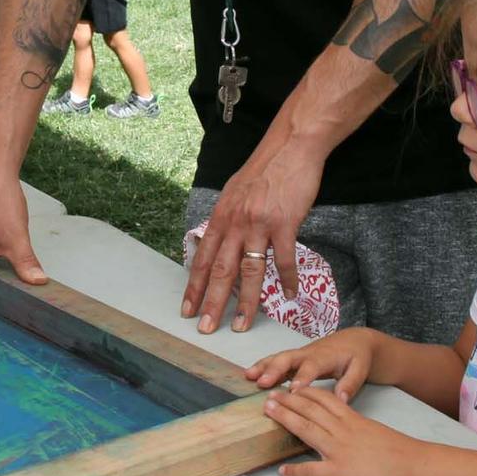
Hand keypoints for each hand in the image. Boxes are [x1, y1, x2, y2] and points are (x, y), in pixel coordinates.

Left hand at [182, 145, 322, 333]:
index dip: (193, 286)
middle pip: (219, 271)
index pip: (202, 259)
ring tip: (243, 326)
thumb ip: (227, 219)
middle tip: (205, 329)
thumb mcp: (234, 193)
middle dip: (211, 303)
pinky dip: (287, 280)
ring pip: (250, 272)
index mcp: (221, 217)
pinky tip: (289, 295)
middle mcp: (235, 223)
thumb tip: (218, 242)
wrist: (290, 147)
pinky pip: (284, 259)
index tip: (186, 309)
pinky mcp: (284, 223)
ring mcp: (259, 224)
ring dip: (246, 302)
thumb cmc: (264, 170)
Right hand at [246, 328, 380, 400]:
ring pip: (278, 357)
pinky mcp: (294, 358)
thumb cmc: (357, 356)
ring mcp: (299, 355)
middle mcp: (309, 353)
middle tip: (262, 382)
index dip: (302, 378)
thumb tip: (341, 399)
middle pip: (289, 359)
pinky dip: (262, 366)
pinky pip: (276, 360)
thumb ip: (350, 384)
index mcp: (325, 357)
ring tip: (248, 377)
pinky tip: (250, 375)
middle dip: (274, 369)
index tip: (292, 391)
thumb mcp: (361, 369)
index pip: (312, 367)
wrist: (354, 340)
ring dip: (263, 366)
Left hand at [264, 385, 418, 475]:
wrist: (414, 465)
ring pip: (307, 431)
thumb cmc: (397, 449)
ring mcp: (340, 450)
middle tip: (268, 396)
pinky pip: (314, 471)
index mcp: (351, 419)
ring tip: (267, 414)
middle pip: (309, 411)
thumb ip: (352, 423)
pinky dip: (297, 471)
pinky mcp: (341, 472)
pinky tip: (283, 471)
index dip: (303, 392)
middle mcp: (342, 430)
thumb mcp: (372, 428)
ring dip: (285, 420)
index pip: (323, 399)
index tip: (288, 386)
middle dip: (287, 402)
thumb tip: (336, 421)